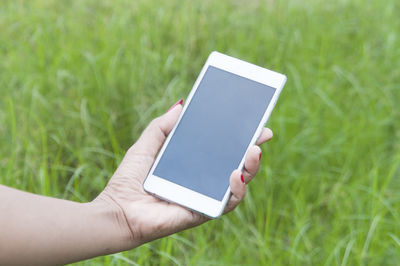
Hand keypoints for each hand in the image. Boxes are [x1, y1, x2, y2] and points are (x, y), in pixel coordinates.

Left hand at [95, 100, 272, 248]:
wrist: (118, 209)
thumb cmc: (130, 179)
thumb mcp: (148, 144)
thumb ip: (164, 125)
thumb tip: (182, 104)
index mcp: (192, 164)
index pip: (222, 149)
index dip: (239, 136)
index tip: (254, 121)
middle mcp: (202, 180)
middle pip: (236, 165)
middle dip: (252, 149)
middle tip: (262, 133)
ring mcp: (205, 196)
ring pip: (239, 184)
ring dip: (251, 168)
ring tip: (254, 151)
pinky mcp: (203, 212)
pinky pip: (227, 203)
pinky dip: (236, 189)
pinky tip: (235, 174)